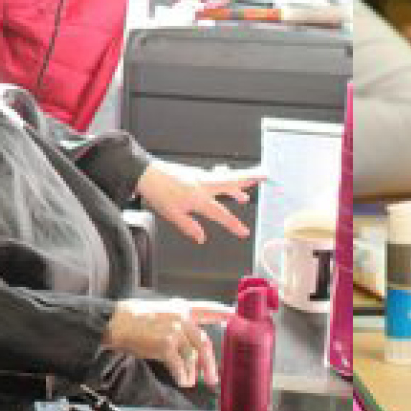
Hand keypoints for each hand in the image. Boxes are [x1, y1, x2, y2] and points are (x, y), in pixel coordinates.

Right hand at [105, 298, 233, 387]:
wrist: (117, 322)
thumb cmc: (136, 320)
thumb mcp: (162, 312)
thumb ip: (179, 323)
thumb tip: (191, 345)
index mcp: (182, 308)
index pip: (208, 309)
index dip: (223, 313)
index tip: (235, 317)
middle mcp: (181, 317)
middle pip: (203, 342)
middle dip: (209, 363)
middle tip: (212, 377)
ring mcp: (175, 330)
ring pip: (193, 356)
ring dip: (193, 372)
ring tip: (189, 381)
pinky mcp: (166, 344)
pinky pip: (180, 364)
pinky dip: (182, 375)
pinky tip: (182, 380)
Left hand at [136, 161, 257, 244]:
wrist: (145, 173)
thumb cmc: (158, 194)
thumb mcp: (172, 215)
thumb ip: (189, 226)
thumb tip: (201, 238)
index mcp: (198, 198)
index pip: (220, 213)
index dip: (233, 224)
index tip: (244, 232)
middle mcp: (202, 184)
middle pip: (231, 182)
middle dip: (249, 179)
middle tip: (265, 175)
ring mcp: (199, 176)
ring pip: (225, 177)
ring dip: (239, 180)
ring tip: (250, 184)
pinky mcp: (194, 172)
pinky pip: (215, 175)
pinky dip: (225, 178)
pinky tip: (226, 179)